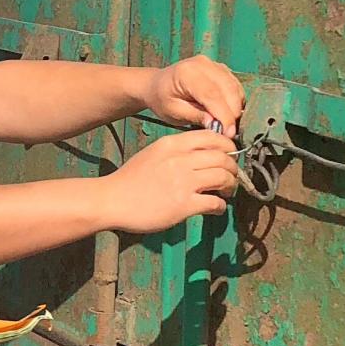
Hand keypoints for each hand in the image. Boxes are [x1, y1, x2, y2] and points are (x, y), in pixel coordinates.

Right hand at [100, 130, 238, 233]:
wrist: (112, 200)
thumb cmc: (131, 179)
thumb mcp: (154, 152)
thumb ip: (178, 150)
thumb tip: (204, 155)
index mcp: (173, 144)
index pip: (213, 137)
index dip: (228, 146)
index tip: (229, 156)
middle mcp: (181, 159)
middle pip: (223, 157)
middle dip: (232, 168)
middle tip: (230, 177)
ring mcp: (183, 182)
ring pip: (223, 177)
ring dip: (230, 186)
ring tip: (226, 192)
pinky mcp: (183, 205)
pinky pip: (215, 203)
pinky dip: (221, 206)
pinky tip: (216, 208)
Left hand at [143, 55, 244, 134]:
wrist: (157, 85)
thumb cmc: (162, 99)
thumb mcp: (174, 112)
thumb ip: (195, 116)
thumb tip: (216, 125)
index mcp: (187, 73)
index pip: (212, 95)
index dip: (224, 115)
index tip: (229, 133)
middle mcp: (203, 64)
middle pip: (228, 89)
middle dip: (233, 113)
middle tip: (229, 133)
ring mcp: (213, 64)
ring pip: (235, 87)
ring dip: (236, 108)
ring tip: (228, 125)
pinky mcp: (220, 68)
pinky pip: (235, 85)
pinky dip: (236, 100)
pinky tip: (228, 113)